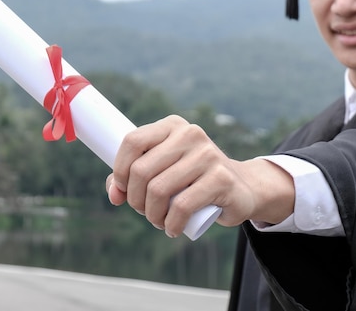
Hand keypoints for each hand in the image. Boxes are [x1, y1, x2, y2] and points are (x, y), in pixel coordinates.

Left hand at [106, 115, 294, 237]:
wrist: (241, 188)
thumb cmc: (193, 180)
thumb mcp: (163, 171)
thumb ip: (132, 178)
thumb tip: (114, 194)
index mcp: (172, 126)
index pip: (132, 141)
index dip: (120, 170)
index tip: (123, 190)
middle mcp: (190, 134)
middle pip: (141, 170)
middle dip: (135, 200)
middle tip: (145, 212)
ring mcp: (207, 154)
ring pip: (158, 190)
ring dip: (152, 216)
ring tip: (159, 222)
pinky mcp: (221, 178)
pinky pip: (181, 206)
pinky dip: (171, 224)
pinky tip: (173, 229)